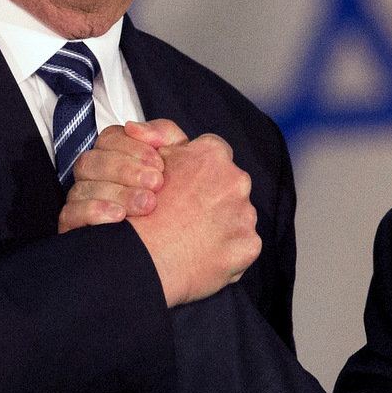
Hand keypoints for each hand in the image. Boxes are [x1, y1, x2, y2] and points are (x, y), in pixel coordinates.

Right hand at [60, 120, 184, 231]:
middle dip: (125, 170)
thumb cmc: (178, 193)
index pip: (109, 139)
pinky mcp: (75, 226)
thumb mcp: (179, 158)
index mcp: (114, 154)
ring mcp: (81, 200)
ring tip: (147, 204)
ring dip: (117, 193)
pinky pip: (70, 214)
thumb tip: (135, 128)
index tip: (159, 163)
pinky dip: (93, 212)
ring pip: (82, 187)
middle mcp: (94, 175)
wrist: (180, 237)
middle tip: (156, 183)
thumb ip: (163, 134)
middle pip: (91, 161)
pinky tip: (119, 216)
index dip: (132, 148)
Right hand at [128, 133, 260, 307]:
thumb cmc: (142, 211)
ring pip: (238, 214)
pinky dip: (227, 250)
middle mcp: (236, 180)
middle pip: (230, 184)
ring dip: (222, 222)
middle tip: (188, 214)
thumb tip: (169, 134)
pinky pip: (241, 244)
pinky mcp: (249, 244)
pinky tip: (203, 254)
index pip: (215, 154)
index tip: (187, 186)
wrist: (143, 258)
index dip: (199, 170)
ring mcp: (246, 213)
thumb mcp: (149, 159)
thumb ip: (164, 137)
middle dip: (214, 195)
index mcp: (212, 154)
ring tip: (193, 236)